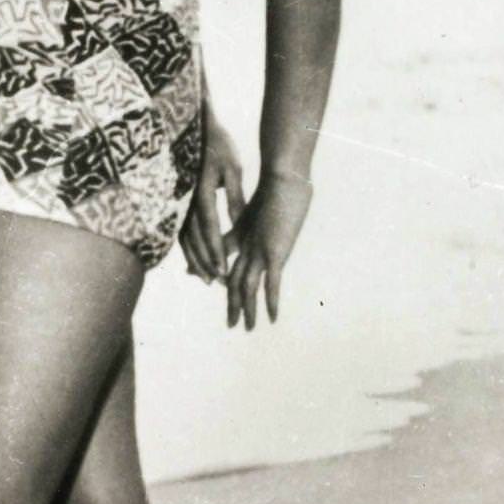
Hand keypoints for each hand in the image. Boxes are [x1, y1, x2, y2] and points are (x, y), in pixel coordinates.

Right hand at [179, 111, 246, 282]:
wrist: (193, 126)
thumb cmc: (218, 144)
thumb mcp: (232, 168)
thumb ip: (235, 197)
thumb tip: (240, 224)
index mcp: (202, 191)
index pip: (209, 229)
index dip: (216, 252)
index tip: (224, 271)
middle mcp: (186, 200)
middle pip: (194, 239)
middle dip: (205, 263)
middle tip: (217, 283)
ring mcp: (178, 201)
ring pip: (184, 238)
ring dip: (194, 260)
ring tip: (205, 278)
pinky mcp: (177, 201)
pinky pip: (180, 230)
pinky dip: (187, 248)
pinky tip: (193, 260)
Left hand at [223, 171, 312, 328]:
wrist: (282, 176)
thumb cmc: (277, 186)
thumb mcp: (261, 206)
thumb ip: (252, 216)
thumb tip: (248, 221)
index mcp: (244, 235)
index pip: (228, 262)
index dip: (223, 279)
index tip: (221, 292)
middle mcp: (247, 246)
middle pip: (234, 280)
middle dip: (233, 303)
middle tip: (231, 323)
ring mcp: (258, 250)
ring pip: (246, 286)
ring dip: (246, 309)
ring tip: (247, 327)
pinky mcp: (274, 252)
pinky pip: (270, 284)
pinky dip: (270, 302)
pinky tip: (272, 318)